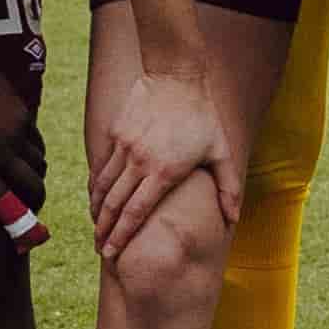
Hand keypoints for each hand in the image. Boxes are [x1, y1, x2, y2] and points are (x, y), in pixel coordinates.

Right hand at [85, 67, 233, 259]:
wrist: (176, 75)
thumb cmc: (202, 116)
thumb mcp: (221, 151)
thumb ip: (228, 188)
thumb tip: (233, 220)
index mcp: (164, 171)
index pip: (136, 212)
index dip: (122, 236)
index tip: (111, 252)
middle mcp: (139, 162)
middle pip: (114, 205)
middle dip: (104, 231)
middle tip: (99, 249)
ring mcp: (124, 146)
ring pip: (103, 186)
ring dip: (97, 210)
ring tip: (95, 227)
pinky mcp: (116, 133)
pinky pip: (103, 166)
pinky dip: (97, 185)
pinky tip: (96, 197)